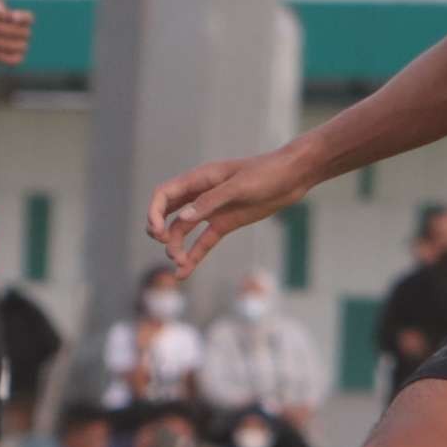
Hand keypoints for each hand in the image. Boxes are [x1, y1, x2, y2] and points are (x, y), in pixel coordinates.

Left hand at [0, 0, 34, 67]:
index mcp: (22, 19)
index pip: (28, 18)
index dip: (22, 18)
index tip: (11, 17)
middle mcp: (26, 33)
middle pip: (19, 32)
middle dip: (0, 29)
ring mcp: (23, 46)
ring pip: (16, 46)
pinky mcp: (17, 58)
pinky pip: (14, 60)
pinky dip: (1, 56)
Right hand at [148, 146, 306, 272]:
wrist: (292, 176)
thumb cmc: (266, 173)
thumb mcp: (239, 186)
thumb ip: (210, 201)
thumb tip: (183, 218)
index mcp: (199, 179)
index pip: (164, 194)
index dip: (154, 212)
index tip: (157, 232)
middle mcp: (201, 194)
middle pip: (168, 213)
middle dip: (161, 231)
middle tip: (168, 246)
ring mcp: (212, 210)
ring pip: (184, 230)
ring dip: (176, 246)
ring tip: (179, 263)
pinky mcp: (225, 223)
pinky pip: (203, 241)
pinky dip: (194, 256)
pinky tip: (183, 272)